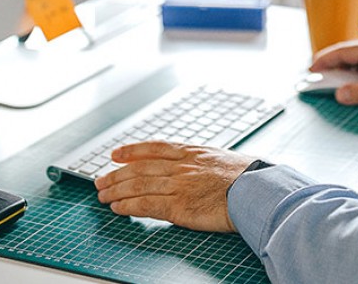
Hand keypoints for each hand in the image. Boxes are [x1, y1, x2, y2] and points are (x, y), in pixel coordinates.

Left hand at [94, 142, 255, 232]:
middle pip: (140, 168)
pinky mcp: (179, 207)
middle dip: (116, 174)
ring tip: (103, 196)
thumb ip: (204, 163)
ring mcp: (178, 186)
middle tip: (100, 180)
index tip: (116, 154)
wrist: (257, 190)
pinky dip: (128, 207)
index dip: (132, 151)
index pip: (154, 148)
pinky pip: (146, 205)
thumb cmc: (249, 177)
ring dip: (116, 191)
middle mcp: (181, 166)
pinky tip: (117, 208)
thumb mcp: (223, 160)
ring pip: (138, 185)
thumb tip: (197, 168)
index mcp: (192, 152)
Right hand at [310, 40, 357, 105]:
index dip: (324, 60)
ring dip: (343, 67)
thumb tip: (338, 94)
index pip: (341, 52)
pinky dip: (355, 70)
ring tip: (332, 80)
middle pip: (346, 52)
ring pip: (356, 57)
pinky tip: (356, 80)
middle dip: (330, 63)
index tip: (309, 70)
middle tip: (315, 75)